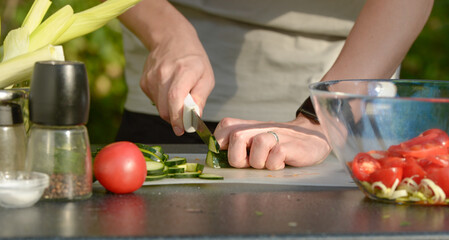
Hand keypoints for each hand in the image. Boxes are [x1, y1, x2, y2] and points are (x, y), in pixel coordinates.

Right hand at [119, 0, 214, 135]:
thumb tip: (195, 118)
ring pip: (159, 107)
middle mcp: (164, 74)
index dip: (178, 117)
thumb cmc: (194, 61)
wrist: (172, 39)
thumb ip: (200, 98)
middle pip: (165, 107)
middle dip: (175, 120)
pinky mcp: (144, 81)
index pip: (175, 98)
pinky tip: (169, 90)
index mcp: (183, 71)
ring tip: (179, 98)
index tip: (181, 130)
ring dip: (170, 110)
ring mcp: (151, 77)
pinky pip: (154, 101)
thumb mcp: (206, 77)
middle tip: (184, 120)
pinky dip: (163, 102)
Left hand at [214, 116, 330, 169]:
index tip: (229, 154)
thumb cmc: (278, 143)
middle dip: (238, 158)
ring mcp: (275, 135)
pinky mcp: (290, 146)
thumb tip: (215, 155)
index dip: (221, 144)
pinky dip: (275, 166)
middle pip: (236, 137)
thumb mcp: (255, 139)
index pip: (224, 128)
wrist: (312, 136)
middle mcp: (259, 128)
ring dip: (259, 162)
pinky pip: (274, 158)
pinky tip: (281, 163)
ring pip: (257, 146)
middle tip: (250, 163)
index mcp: (247, 126)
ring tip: (268, 162)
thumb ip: (235, 144)